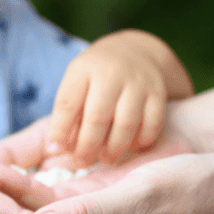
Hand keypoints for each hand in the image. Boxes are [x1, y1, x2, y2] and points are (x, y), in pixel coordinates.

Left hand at [48, 30, 191, 167]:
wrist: (133, 51)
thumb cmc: (96, 76)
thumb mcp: (76, 83)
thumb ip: (67, 114)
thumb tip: (55, 149)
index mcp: (83, 69)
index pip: (68, 103)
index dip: (60, 130)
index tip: (55, 150)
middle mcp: (111, 72)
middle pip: (97, 117)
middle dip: (87, 147)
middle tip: (81, 162)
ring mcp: (138, 82)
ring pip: (126, 124)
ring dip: (113, 149)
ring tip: (105, 158)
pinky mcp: (158, 92)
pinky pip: (151, 125)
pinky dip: (140, 142)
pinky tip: (130, 147)